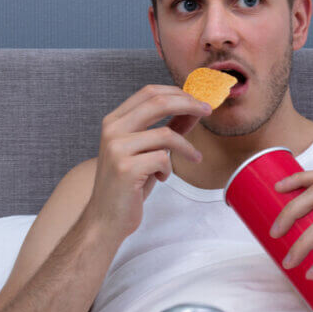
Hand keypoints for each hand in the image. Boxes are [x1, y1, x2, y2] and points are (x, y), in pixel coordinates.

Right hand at [84, 85, 211, 238]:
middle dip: (188, 104)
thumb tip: (192, 111)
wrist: (105, 219)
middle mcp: (112, 130)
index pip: (148, 92)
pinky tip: (161, 178)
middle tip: (207, 111)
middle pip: (157, 102)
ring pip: (165, 134)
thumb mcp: (147, 152)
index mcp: (114, 121)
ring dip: (186, 147)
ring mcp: (116, 148)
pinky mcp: (126, 168)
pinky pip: (162, 158)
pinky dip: (169, 169)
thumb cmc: (127, 186)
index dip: (177, 92)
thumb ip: (166, 129)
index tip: (198, 100)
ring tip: (193, 158)